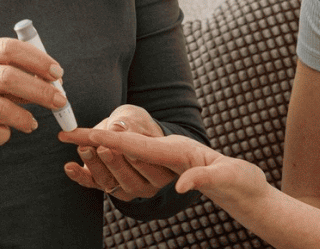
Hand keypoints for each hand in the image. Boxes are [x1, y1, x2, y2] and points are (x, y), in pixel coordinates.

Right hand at [0, 37, 66, 156]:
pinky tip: (4, 133)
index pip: (7, 48)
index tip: (58, 73)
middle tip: (59, 101)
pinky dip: (5, 135)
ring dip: (25, 118)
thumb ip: (6, 73)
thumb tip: (50, 81)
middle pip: (7, 78)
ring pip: (1, 109)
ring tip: (31, 123)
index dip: (37, 60)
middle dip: (41, 90)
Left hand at [60, 105, 177, 200]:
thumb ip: (131, 124)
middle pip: (127, 177)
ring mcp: (123, 187)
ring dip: (94, 165)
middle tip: (101, 148)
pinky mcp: (104, 185)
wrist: (127, 129)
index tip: (118, 141)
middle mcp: (145, 183)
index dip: (131, 151)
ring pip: (108, 181)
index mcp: (161, 169)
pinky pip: (91, 183)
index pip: (146, 162)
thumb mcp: (136, 118)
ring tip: (83, 149)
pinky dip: (79, 175)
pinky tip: (70, 167)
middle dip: (112, 162)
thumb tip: (118, 128)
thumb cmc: (138, 124)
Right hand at [60, 127, 268, 203]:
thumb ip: (206, 177)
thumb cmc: (241, 179)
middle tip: (73, 141)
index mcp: (175, 150)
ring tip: (78, 151)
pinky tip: (87, 166)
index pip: (132, 143)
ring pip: (121, 154)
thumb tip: (182, 185)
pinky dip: (106, 165)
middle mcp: (164, 150)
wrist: (246, 182)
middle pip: (121, 145)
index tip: (73, 134)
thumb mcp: (230, 177)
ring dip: (99, 155)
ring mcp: (160, 157)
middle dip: (95, 144)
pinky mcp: (159, 167)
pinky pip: (126, 165)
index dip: (101, 137)